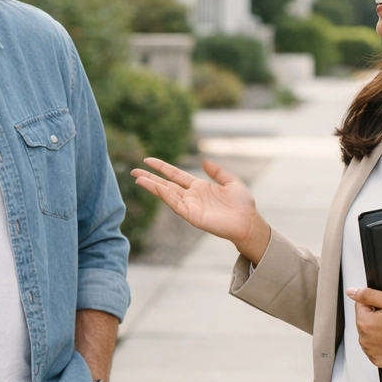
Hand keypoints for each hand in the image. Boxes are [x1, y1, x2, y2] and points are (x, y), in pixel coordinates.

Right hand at [132, 157, 270, 265]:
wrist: (247, 221)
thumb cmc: (242, 204)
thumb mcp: (231, 182)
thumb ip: (217, 171)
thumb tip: (204, 160)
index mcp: (198, 187)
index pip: (175, 175)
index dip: (162, 167)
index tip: (148, 160)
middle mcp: (191, 196)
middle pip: (165, 184)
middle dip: (150, 177)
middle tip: (134, 171)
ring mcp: (189, 206)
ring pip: (166, 194)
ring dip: (152, 186)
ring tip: (137, 178)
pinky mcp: (191, 215)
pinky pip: (175, 204)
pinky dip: (164, 195)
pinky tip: (155, 187)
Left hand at [347, 287, 381, 367]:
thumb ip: (368, 294)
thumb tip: (352, 292)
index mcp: (365, 323)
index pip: (361, 305)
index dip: (376, 304)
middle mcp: (364, 340)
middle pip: (364, 320)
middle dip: (376, 317)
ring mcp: (371, 352)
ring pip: (369, 333)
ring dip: (378, 330)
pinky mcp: (378, 361)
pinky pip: (374, 347)